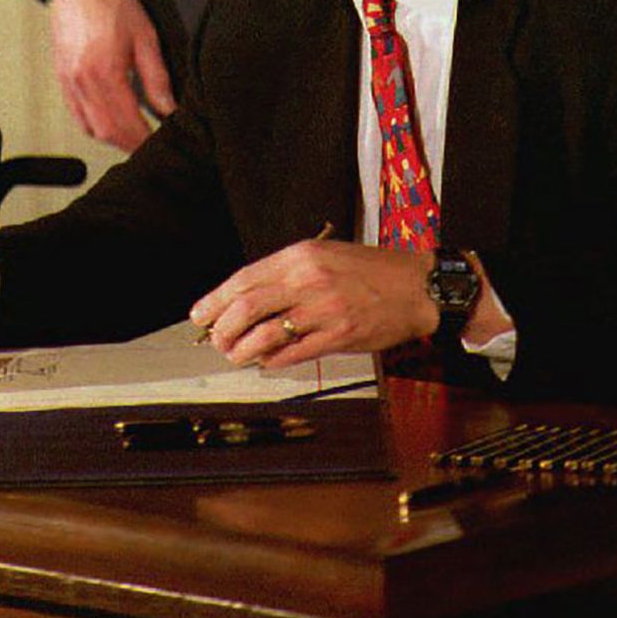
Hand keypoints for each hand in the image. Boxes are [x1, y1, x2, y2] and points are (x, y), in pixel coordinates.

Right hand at [48, 0, 174, 150]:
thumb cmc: (111, 3)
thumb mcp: (146, 39)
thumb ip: (157, 79)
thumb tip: (168, 108)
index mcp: (105, 72)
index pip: (127, 122)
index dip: (143, 139)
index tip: (158, 143)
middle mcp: (83, 81)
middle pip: (106, 132)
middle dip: (129, 144)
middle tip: (148, 145)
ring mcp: (69, 82)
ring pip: (90, 127)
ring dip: (112, 137)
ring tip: (132, 136)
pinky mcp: (62, 78)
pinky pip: (76, 114)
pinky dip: (94, 125)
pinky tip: (109, 121)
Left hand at [190, 239, 436, 368]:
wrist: (416, 287)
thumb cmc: (367, 270)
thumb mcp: (322, 256)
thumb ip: (284, 274)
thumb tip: (244, 299)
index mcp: (300, 256)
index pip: (244, 279)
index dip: (215, 301)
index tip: (200, 315)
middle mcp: (308, 280)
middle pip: (247, 307)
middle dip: (222, 328)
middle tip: (215, 340)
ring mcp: (324, 309)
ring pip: (266, 334)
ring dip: (243, 349)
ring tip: (235, 354)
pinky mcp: (340, 335)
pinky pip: (295, 353)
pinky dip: (273, 360)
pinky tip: (266, 361)